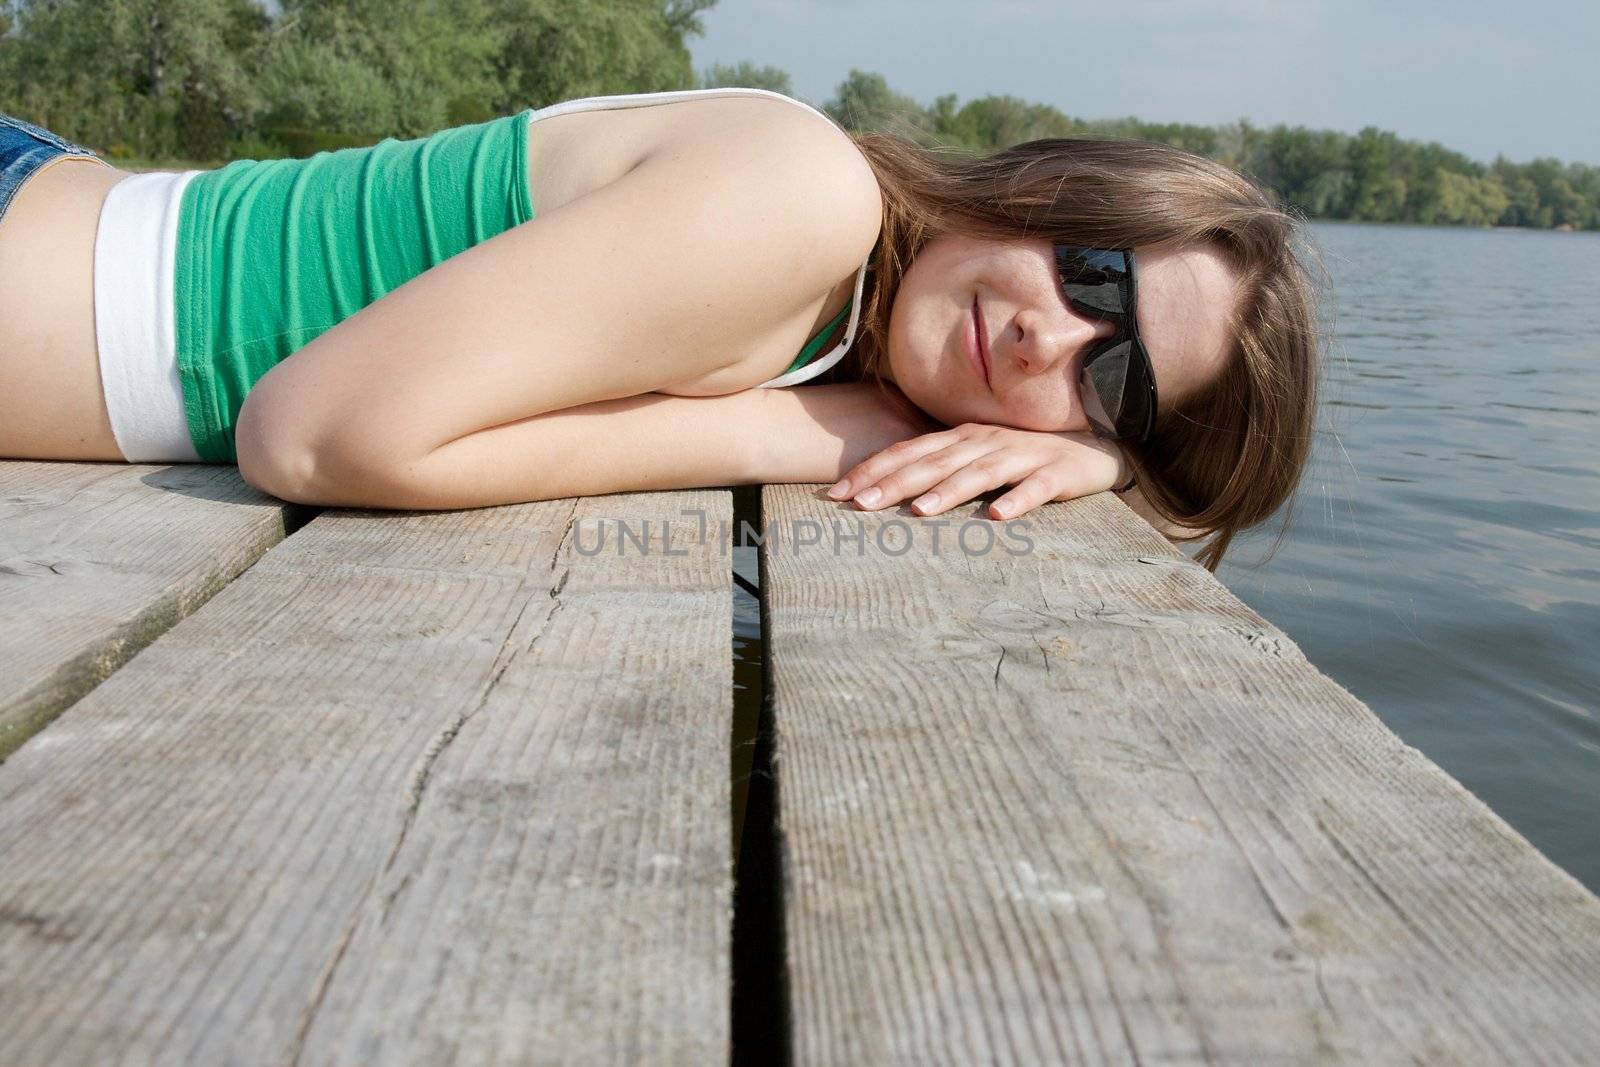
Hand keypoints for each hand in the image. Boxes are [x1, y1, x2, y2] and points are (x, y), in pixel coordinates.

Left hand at [824, 422, 1128, 520]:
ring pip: (980, 474)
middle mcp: (985, 443)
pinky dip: (1017, 501)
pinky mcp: (1055, 475)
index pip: (909, 452)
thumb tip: (886, 491)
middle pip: (935, 462)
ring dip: (948, 491)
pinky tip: (999, 516)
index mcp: (961, 438)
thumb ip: (938, 469)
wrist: (1092, 450)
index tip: (838, 494)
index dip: (874, 470)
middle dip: (896, 483)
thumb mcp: (975, 459)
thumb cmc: (1023, 459)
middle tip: (862, 505)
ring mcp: (1021, 456)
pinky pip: (1035, 489)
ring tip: (919, 512)